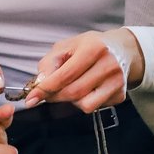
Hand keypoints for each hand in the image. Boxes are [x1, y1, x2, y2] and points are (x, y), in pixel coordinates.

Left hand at [27, 28, 143, 112]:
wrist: (121, 49)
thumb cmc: (91, 47)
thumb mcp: (67, 46)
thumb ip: (50, 63)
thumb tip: (40, 83)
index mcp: (94, 48)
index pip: (65, 75)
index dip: (45, 89)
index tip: (31, 98)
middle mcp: (109, 65)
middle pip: (74, 92)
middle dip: (55, 96)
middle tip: (47, 93)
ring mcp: (117, 82)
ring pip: (85, 104)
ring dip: (72, 100)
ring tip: (72, 87)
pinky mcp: (120, 95)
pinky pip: (95, 107)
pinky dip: (85, 101)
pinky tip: (88, 89)